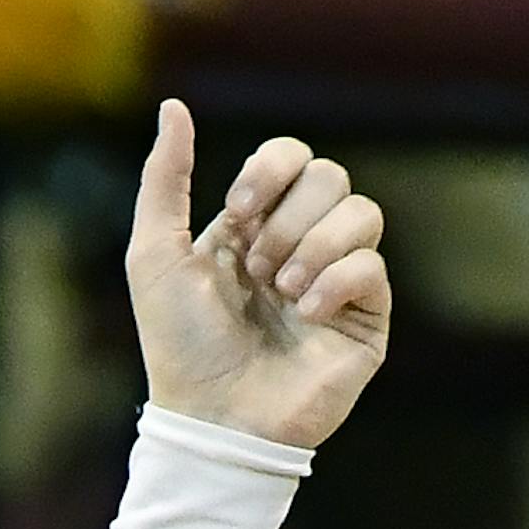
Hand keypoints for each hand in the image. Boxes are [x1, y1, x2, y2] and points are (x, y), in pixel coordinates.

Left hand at [127, 102, 391, 449]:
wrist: (213, 422)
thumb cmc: (179, 349)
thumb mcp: (153, 257)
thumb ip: (164, 181)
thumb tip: (173, 106)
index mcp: (254, 228)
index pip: (291, 156)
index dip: (270, 170)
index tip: (238, 215)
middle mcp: (300, 247)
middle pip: (329, 177)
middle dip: (288, 219)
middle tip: (257, 272)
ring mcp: (337, 282)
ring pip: (363, 211)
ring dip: (314, 246)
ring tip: (282, 293)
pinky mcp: (366, 319)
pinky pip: (375, 265)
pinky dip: (337, 282)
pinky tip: (307, 315)